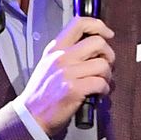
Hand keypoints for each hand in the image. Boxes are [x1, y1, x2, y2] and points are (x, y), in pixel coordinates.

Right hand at [18, 16, 114, 133]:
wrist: (31, 116)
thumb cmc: (42, 93)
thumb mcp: (48, 64)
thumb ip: (68, 52)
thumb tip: (95, 47)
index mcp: (55, 48)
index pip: (79, 23)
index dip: (98, 25)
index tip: (108, 33)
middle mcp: (61, 57)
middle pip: (98, 42)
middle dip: (109, 55)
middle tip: (106, 65)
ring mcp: (67, 72)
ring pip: (103, 65)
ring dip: (107, 75)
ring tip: (100, 82)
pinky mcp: (73, 89)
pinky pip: (101, 83)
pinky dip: (104, 89)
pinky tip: (98, 93)